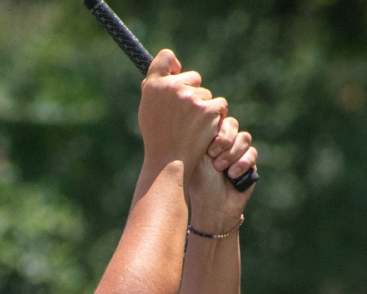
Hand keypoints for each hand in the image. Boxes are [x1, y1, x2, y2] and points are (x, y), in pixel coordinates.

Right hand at [138, 50, 227, 176]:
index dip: (173, 64)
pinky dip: (215, 116)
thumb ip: (156, 90)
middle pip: (192, 77)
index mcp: (153, 86)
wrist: (168, 162)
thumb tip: (171, 68)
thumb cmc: (157, 139)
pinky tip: (204, 130)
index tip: (176, 72)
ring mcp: (191, 97)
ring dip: (203, 108)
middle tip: (184, 117)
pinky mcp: (208, 109)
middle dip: (192, 93)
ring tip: (190, 129)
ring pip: (206, 94)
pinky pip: (218, 104)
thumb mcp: (148, 112)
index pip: (165, 57)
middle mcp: (171, 87)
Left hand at [188, 116, 256, 232]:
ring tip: (221, 169)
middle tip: (214, 156)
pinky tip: (233, 175)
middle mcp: (224, 144)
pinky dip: (243, 163)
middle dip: (225, 140)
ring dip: (232, 154)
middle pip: (233, 125)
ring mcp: (237, 153)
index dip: (217, 131)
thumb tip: (216, 119)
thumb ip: (206, 138)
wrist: (214, 208)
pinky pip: (252, 153)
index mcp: (209, 140)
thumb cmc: (201, 185)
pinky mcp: (249, 163)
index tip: (209, 149)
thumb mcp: (199, 159)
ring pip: (244, 138)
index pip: (219, 121)